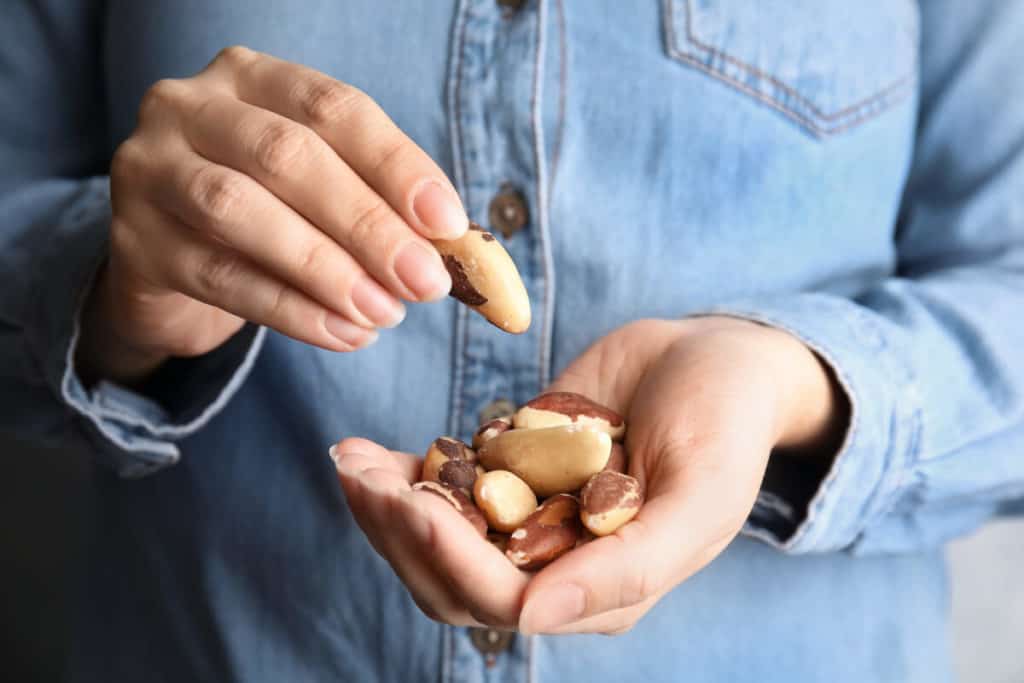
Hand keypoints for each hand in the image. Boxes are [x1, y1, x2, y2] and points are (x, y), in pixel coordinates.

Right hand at [79, 46, 465, 383]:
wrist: (172, 267)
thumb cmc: (269, 216)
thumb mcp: (322, 193)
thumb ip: (382, 207)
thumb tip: (454, 247)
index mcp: (250, 77)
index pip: (334, 109)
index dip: (396, 165)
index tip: (449, 223)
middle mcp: (189, 107)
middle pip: (287, 156)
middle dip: (367, 223)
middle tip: (424, 282)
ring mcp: (149, 171)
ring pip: (242, 211)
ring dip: (327, 268)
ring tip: (386, 314)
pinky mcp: (134, 244)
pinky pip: (221, 277)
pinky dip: (292, 310)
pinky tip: (344, 333)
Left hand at [332, 316, 846, 632]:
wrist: (713, 358)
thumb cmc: (724, 426)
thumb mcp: (700, 498)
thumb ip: (631, 568)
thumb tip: (532, 617)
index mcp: (602, 590)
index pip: (504, 599)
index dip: (452, 559)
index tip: (412, 500)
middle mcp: (555, 566)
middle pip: (451, 580)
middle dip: (399, 533)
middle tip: (358, 474)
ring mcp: (526, 518)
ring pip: (435, 540)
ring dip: (386, 507)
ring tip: (349, 459)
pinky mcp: (506, 471)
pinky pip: (442, 487)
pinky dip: (401, 472)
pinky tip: (368, 450)